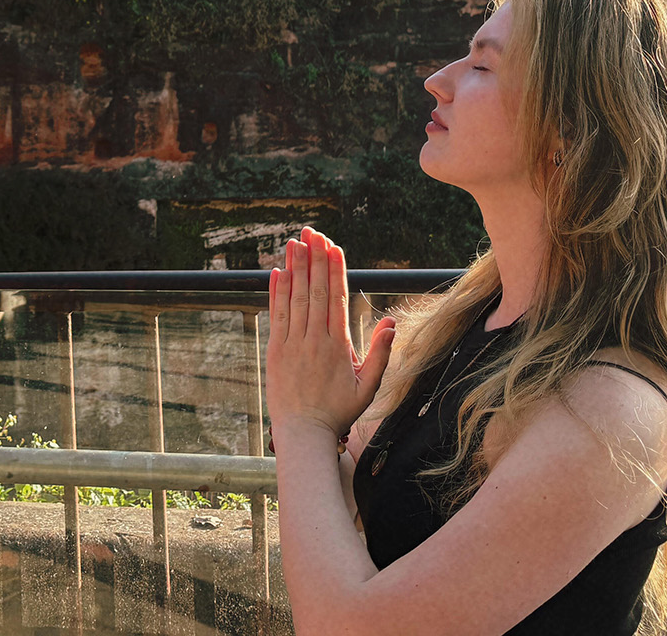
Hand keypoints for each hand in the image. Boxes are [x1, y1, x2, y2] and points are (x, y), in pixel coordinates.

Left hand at [265, 227, 394, 442]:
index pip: (337, 298)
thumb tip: (390, 322)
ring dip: (294, 268)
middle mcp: (313, 339)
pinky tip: (277, 272)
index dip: (335, 270)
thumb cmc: (339, 412)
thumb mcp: (369, 387)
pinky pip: (276, 315)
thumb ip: (380, 354)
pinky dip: (276, 293)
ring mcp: (292, 343)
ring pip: (294, 298)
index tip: (333, 247)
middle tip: (313, 232)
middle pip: (315, 291)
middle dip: (314, 259)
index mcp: (338, 345)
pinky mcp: (275, 351)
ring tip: (294, 242)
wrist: (303, 433)